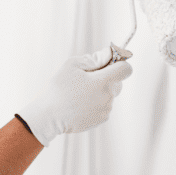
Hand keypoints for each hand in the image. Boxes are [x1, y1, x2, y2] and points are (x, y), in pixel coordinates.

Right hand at [17, 46, 132, 146]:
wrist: (49, 116)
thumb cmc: (59, 89)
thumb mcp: (72, 65)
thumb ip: (94, 58)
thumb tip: (108, 55)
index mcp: (103, 81)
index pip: (126, 69)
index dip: (119, 64)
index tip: (108, 64)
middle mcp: (108, 96)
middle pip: (117, 82)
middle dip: (106, 78)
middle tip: (86, 79)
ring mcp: (106, 109)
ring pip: (110, 94)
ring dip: (100, 91)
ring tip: (79, 94)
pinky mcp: (101, 119)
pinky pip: (104, 106)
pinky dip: (96, 103)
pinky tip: (80, 103)